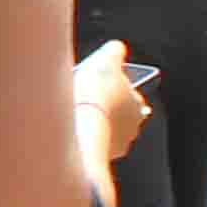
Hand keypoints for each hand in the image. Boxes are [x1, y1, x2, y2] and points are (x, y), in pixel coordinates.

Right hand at [76, 41, 153, 165]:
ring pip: (103, 132)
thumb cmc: (95, 95)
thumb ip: (115, 51)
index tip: (99, 84)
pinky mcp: (96, 159)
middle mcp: (130, 130)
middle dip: (103, 108)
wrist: (78, 128)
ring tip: (73, 114)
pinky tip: (69, 130)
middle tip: (84, 98)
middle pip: (116, 115)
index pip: (130, 95)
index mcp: (137, 106)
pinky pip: (89, 147)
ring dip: (92, 125)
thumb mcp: (107, 60)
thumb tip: (117, 48)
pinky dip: (81, 139)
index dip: (113, 88)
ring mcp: (114, 147)